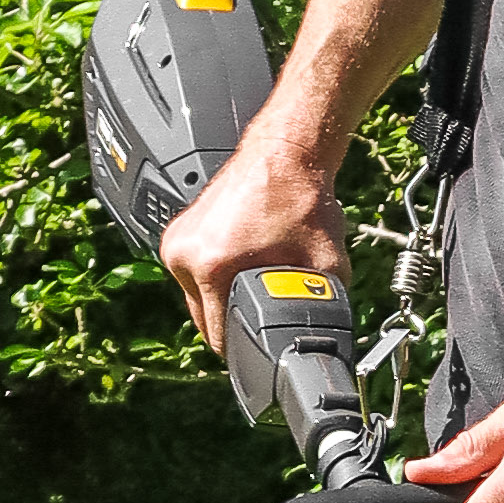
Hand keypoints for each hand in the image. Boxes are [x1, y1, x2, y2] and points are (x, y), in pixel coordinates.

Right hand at [159, 127, 344, 353]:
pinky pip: (195, 273)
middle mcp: (185, 254)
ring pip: (198, 297)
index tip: (259, 347)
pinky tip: (241, 261)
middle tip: (264, 305)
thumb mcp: (326, 266)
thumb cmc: (301, 198)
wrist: (285, 154)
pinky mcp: (178, 232)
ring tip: (253, 277)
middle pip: (204, 320)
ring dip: (223, 298)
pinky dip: (216, 275)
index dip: (244, 347)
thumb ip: (323, 306)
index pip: (217, 337)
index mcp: (212, 266)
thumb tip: (326, 333)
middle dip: (234, 320)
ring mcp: (177, 241)